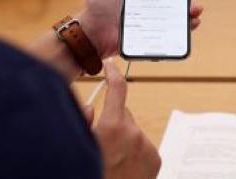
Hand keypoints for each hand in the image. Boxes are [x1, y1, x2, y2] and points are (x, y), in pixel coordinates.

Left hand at [80, 0, 202, 58]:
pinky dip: (188, 26)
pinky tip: (191, 22)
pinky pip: (176, 30)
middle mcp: (150, 1)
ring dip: (193, 7)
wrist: (94, 34)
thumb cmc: (98, 5)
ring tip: (194, 8)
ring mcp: (154, 18)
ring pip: (180, 11)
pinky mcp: (155, 34)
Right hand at [93, 61, 160, 178]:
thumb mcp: (80, 145)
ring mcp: (146, 146)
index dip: (114, 74)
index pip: (118, 89)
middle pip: (123, 113)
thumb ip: (82, 122)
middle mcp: (133, 133)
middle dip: (113, 119)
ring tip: (112, 159)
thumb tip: (89, 107)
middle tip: (102, 140)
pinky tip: (124, 166)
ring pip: (132, 130)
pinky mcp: (155, 158)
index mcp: (112, 128)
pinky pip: (142, 144)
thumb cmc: (92, 171)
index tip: (112, 68)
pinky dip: (133, 150)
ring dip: (123, 138)